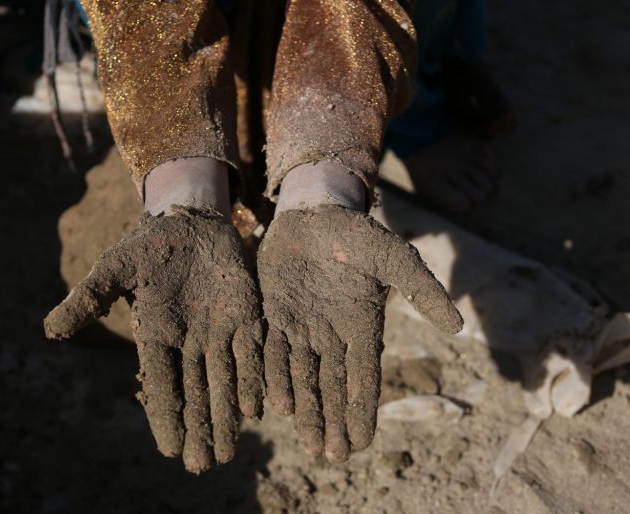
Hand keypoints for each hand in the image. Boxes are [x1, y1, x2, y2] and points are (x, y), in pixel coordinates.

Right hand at [45, 206, 263, 472]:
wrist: (189, 223)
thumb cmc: (147, 246)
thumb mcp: (115, 267)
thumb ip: (89, 298)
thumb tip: (50, 330)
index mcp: (157, 334)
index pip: (161, 383)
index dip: (165, 416)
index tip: (170, 450)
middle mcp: (188, 342)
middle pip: (195, 392)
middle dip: (199, 428)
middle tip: (202, 465)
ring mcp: (219, 331)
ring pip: (224, 381)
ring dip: (226, 416)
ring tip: (228, 453)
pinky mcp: (245, 316)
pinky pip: (250, 352)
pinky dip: (253, 378)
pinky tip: (256, 409)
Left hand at [258, 205, 461, 462]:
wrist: (315, 213)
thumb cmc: (358, 235)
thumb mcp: (395, 258)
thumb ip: (421, 290)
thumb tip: (457, 327)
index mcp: (361, 327)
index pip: (363, 377)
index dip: (362, 410)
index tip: (361, 443)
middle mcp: (330, 336)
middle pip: (330, 386)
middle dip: (330, 421)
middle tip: (329, 456)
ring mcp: (299, 328)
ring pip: (300, 376)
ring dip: (302, 410)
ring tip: (304, 443)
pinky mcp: (272, 315)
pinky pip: (269, 351)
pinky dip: (269, 377)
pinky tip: (268, 405)